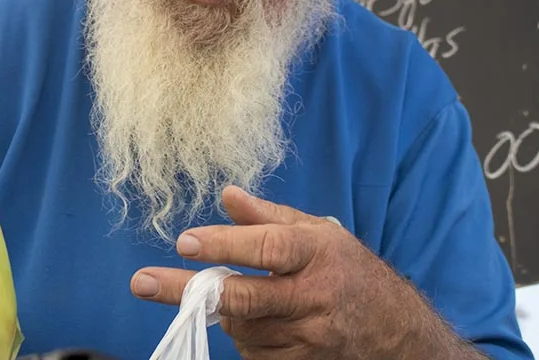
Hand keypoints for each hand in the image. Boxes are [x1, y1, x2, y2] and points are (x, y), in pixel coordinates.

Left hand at [131, 186, 437, 358]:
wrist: (397, 333)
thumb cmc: (350, 272)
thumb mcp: (318, 233)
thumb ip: (268, 216)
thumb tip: (227, 195)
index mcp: (317, 253)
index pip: (267, 248)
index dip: (225, 245)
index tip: (184, 242)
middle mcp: (313, 298)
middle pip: (244, 298)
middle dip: (187, 291)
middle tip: (141, 282)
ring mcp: (308, 339)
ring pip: (241, 327)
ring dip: (225, 311)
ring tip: (236, 294)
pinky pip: (254, 353)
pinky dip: (244, 336)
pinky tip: (260, 321)